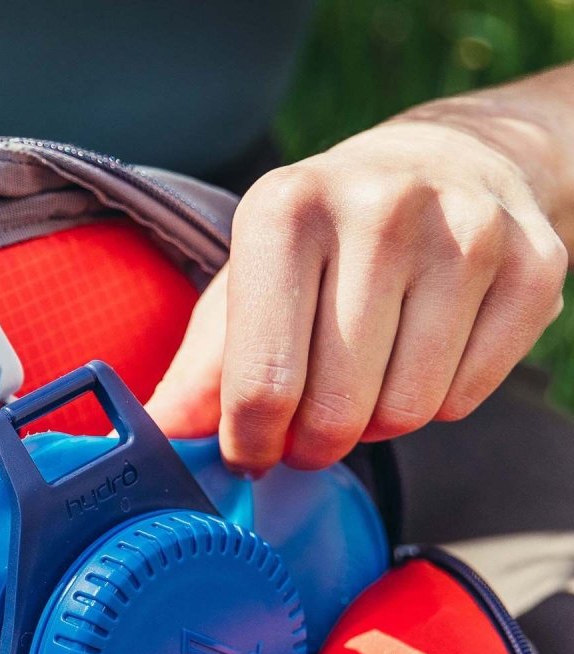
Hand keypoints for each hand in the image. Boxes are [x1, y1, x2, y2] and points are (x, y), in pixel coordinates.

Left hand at [148, 118, 567, 471]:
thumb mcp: (244, 287)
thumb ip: (201, 368)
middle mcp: (379, 210)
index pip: (263, 383)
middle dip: (312, 443)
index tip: (251, 450)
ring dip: (374, 424)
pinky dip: (435, 402)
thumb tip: (163, 434)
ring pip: (403, 413)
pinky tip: (421, 354)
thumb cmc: (323, 242)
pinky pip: (463, 399)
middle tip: (309, 426)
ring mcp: (465, 233)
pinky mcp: (533, 265)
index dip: (251, 442)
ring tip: (364, 378)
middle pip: (334, 411)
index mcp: (286, 210)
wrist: (454, 161)